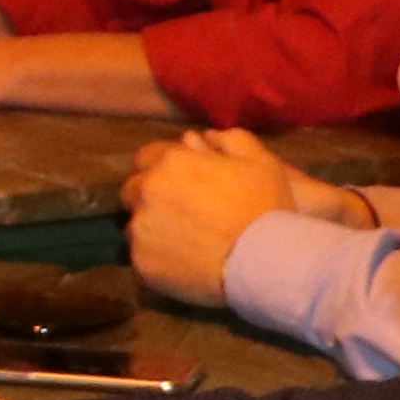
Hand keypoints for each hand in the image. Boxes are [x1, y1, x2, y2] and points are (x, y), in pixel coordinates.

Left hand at [122, 127, 364, 302]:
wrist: (264, 262)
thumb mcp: (259, 162)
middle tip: (180, 214)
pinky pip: (141, 255)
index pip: (146, 158)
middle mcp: (148, 190)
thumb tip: (198, 137)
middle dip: (152, 197)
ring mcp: (141, 227)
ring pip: (136, 224)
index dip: (162, 170)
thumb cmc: (265, 207)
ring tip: (183, 241)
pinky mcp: (141, 261)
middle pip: (133, 190)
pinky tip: (182, 261)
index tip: (178, 184)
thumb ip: (229, 141)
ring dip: (153, 227)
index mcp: (171, 162)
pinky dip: (156, 256)